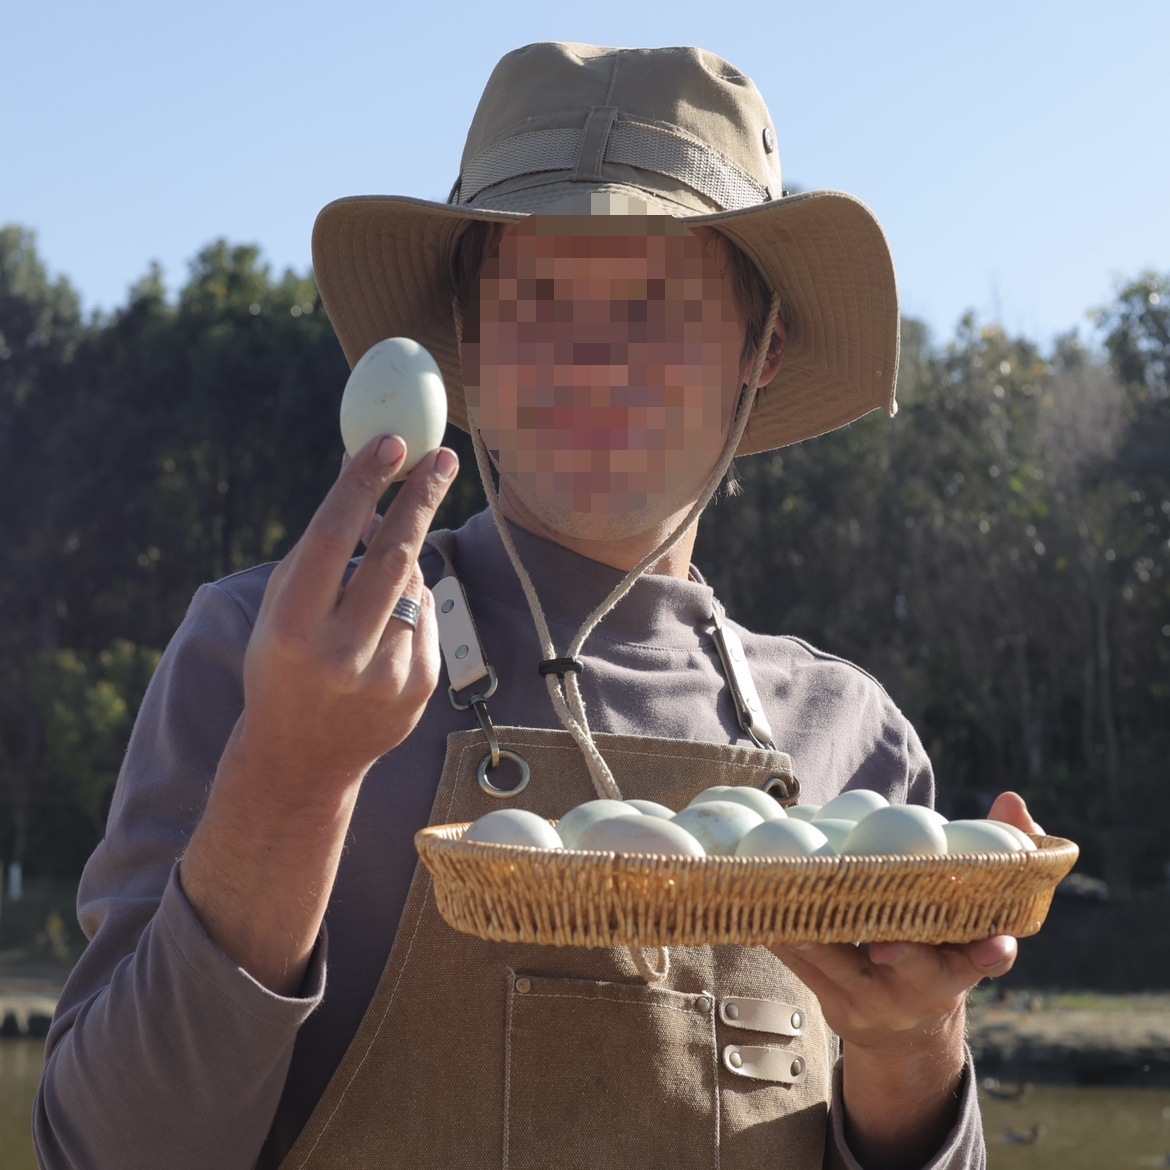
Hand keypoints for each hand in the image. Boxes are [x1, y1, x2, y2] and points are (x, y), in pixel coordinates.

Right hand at [230, 434, 458, 804]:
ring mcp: (386, 674)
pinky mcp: (419, 687)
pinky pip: (427, 617)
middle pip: (394, 556)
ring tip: (369, 596)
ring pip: (414, 585)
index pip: (333, 537)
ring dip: (402, 568)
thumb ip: (322, 549)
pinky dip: (412, 607)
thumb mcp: (282, 606)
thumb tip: (367, 479)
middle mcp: (341, 652)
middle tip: (442, 459)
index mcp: (292, 626)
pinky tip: (382, 634)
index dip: (364, 484)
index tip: (392, 443)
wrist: (301, 757)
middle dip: (421, 500)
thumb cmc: (284, 663)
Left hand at [768, 792, 1041, 1049]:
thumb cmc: (943, 941)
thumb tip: (1011, 799)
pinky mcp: (833, 1002)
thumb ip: (998, 852)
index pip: (988, 960)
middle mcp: (923, 988)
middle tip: (885, 940)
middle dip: (902, 953)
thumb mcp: (976, 909)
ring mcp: (875, 999)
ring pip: (844, 965)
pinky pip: (803, 967)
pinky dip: (782, 934)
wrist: (904, 1022)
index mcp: (964, 963)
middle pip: (914, 969)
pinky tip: (756, 907)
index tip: (996, 945)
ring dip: (815, 933)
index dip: (993, 953)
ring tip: (789, 900)